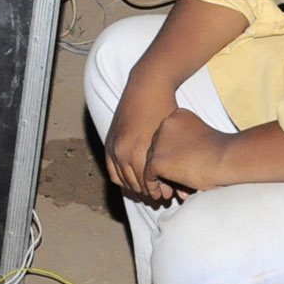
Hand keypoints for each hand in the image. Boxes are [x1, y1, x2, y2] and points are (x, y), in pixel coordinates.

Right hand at [103, 75, 176, 197]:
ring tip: (148, 189)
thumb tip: (174, 191)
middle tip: (159, 196)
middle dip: (147, 192)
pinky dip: (121, 178)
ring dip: (134, 187)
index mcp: (138, 152)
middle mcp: (122, 151)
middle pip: (133, 184)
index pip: (146, 185)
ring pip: (122, 179)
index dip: (157, 193)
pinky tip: (133, 179)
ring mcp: (113, 146)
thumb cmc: (165, 110)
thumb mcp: (169, 139)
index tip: (166, 196)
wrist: (147, 86)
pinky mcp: (109, 141)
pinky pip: (111, 169)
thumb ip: (169, 165)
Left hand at [144, 109, 228, 201]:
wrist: (228, 159)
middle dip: (165, 167)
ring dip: (159, 177)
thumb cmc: (223, 153)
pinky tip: (158, 195)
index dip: (171, 155)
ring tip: (165, 192)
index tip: (179, 169)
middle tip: (170, 185)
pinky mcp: (158, 159)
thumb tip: (174, 165)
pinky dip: (152, 186)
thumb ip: (185, 146)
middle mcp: (166, 123)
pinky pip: (148, 175)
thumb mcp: (201, 141)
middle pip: (157, 148)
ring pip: (151, 161)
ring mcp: (160, 141)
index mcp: (178, 115)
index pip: (167, 137)